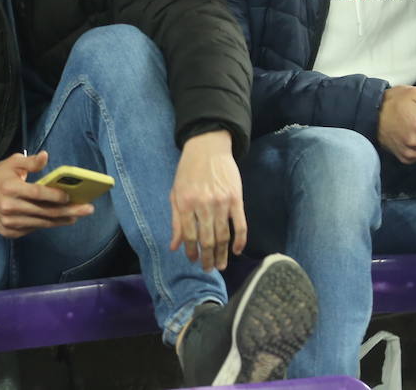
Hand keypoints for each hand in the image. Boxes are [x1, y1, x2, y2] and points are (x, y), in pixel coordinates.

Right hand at [0, 151, 94, 237]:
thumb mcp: (13, 162)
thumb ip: (31, 162)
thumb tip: (45, 156)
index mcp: (9, 188)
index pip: (36, 194)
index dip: (54, 196)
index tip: (70, 196)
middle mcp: (8, 207)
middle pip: (43, 211)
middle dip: (68, 211)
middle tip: (86, 209)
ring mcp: (7, 222)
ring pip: (40, 223)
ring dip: (61, 220)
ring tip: (77, 216)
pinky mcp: (8, 232)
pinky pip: (32, 229)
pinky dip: (46, 224)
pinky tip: (59, 220)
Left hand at [170, 130, 246, 271]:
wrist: (208, 147)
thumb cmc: (188, 171)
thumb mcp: (175, 193)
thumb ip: (176, 221)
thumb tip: (174, 247)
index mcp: (185, 203)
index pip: (189, 236)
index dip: (191, 252)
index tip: (193, 261)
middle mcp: (203, 205)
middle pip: (207, 240)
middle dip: (208, 258)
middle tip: (209, 268)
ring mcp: (222, 202)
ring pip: (224, 236)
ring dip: (223, 254)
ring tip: (221, 265)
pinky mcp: (236, 199)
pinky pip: (240, 225)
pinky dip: (240, 240)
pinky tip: (237, 250)